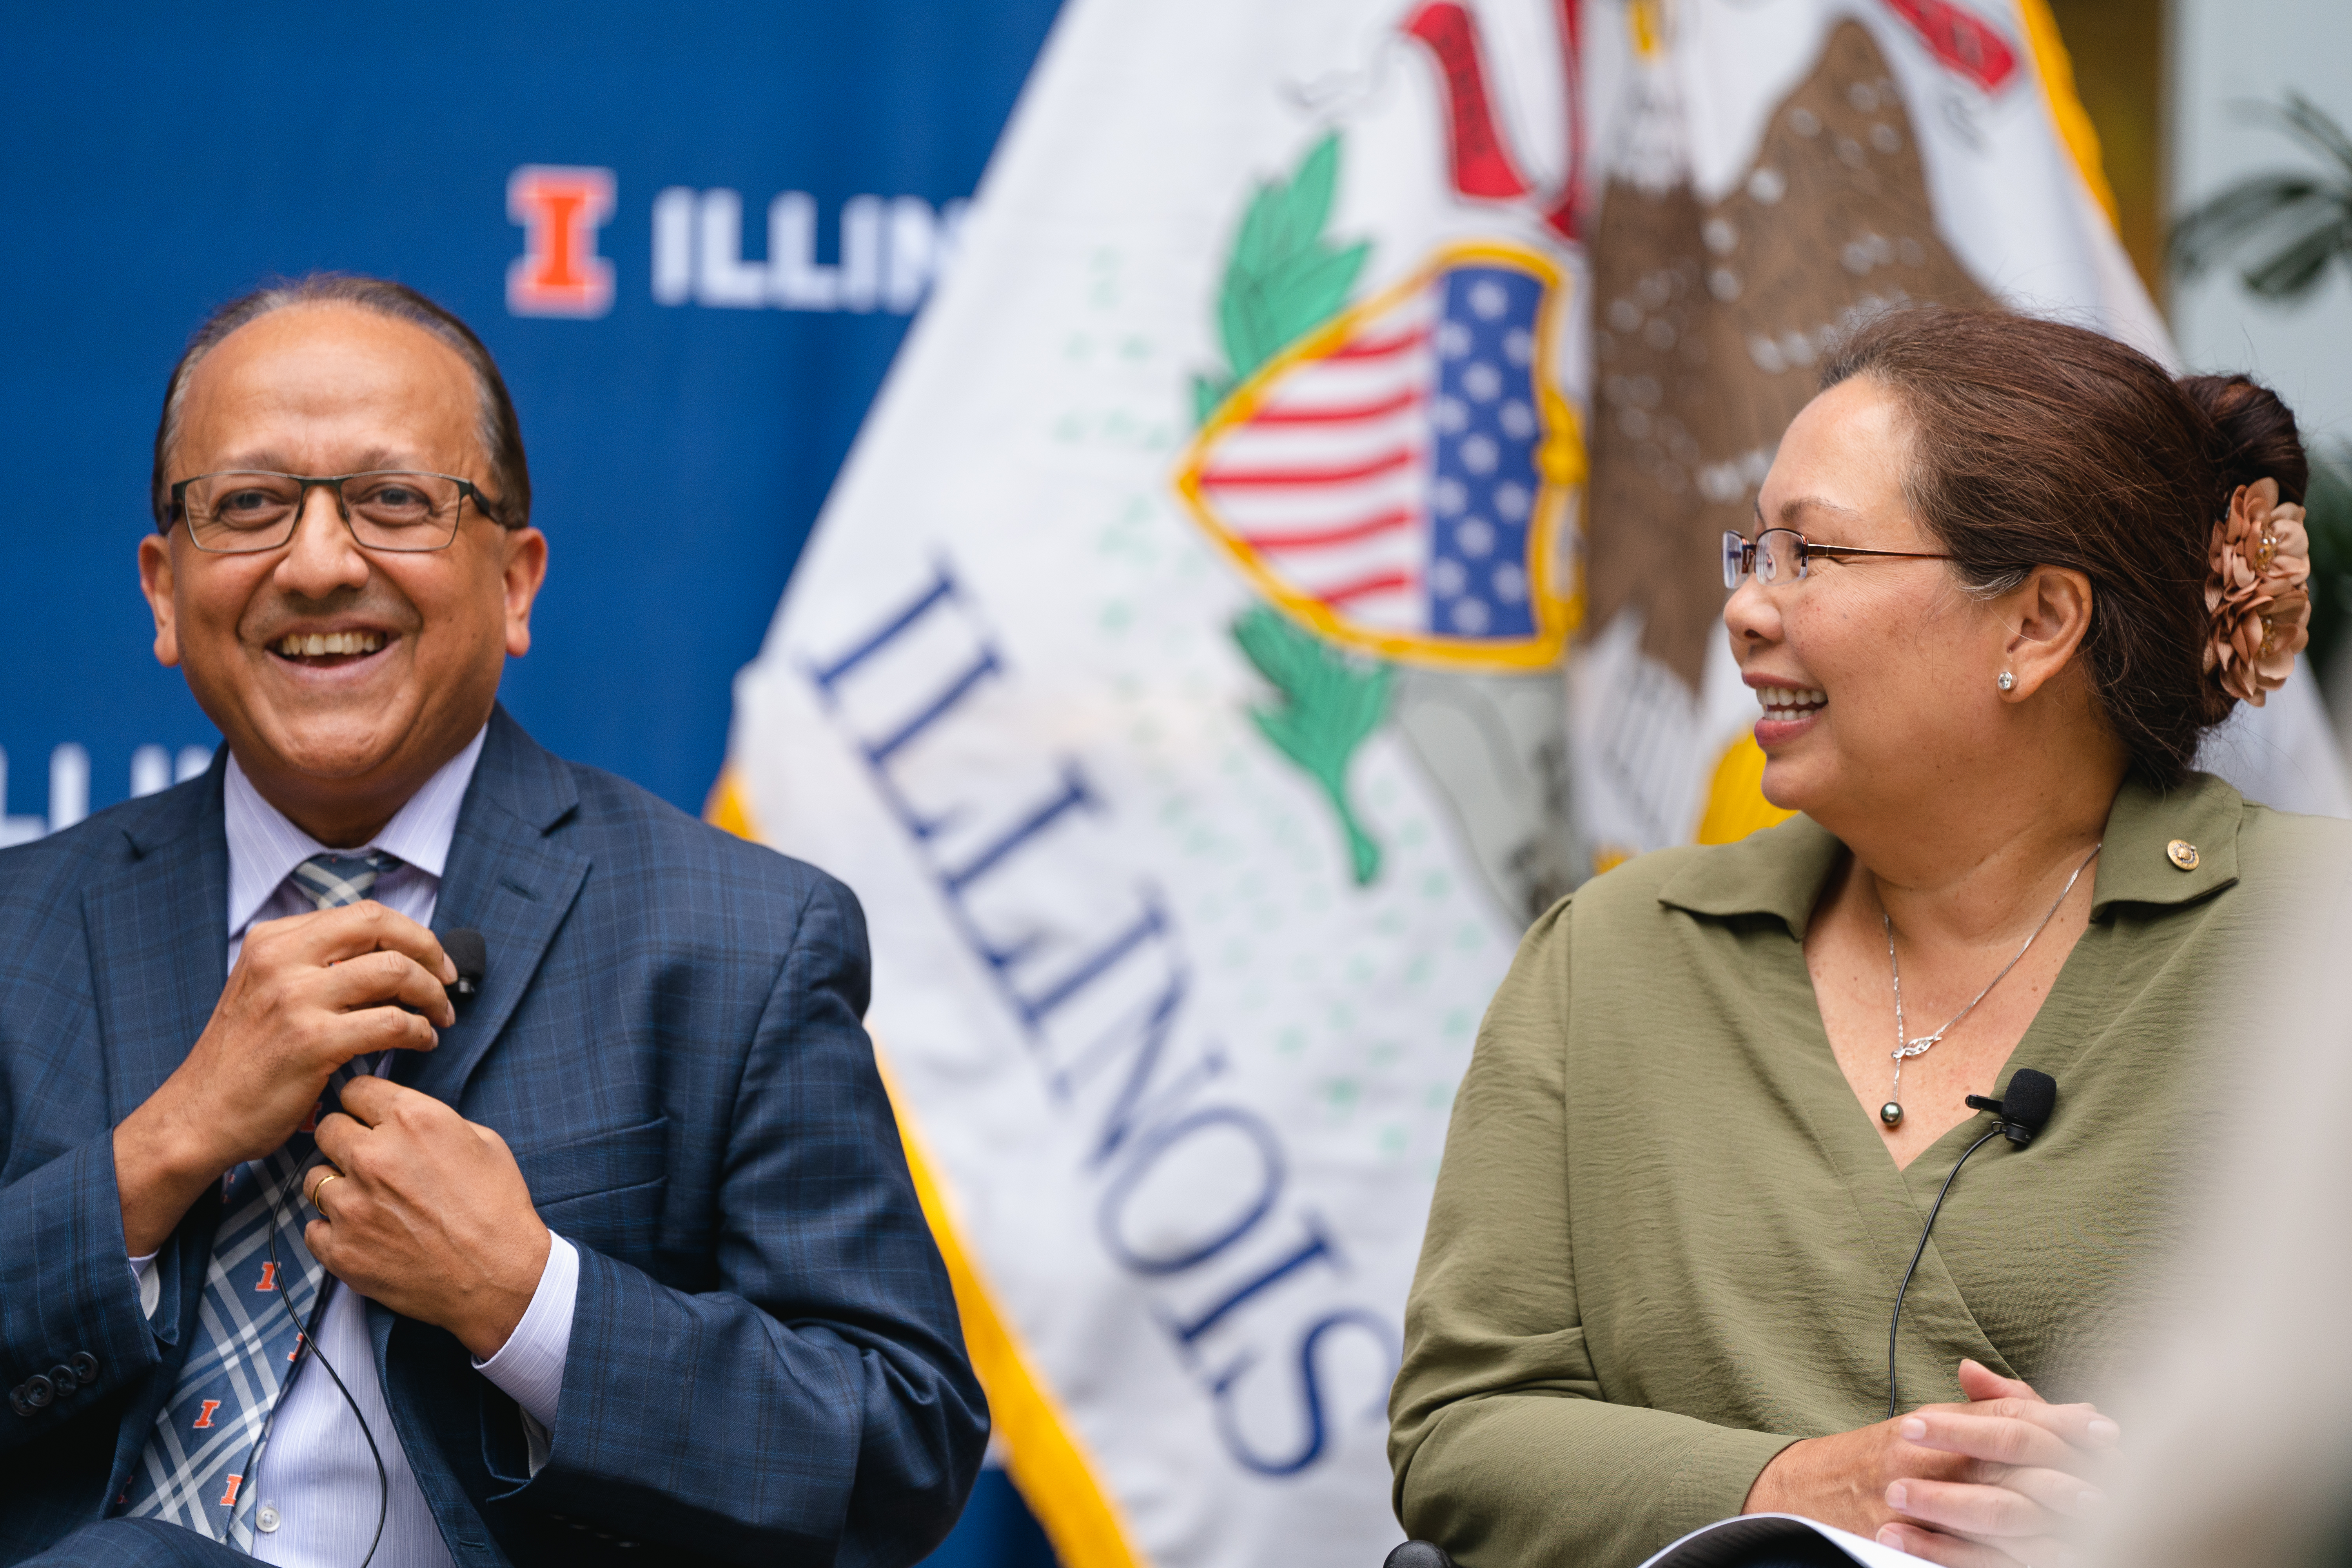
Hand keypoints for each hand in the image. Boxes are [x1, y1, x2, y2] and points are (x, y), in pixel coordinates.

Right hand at [113, 902, 455, 1253]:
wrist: (198, 1116)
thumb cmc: (245, 1059)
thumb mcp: (267, 990)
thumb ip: (316, 965)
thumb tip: (391, 954)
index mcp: (272, 940)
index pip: (363, 914)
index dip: (411, 933)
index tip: (434, 959)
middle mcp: (281, 959)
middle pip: (381, 927)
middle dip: (429, 952)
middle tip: (448, 982)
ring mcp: (295, 999)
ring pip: (395, 972)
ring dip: (431, 995)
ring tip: (440, 1017)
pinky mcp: (311, 1042)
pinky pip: (391, 1022)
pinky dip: (420, 1031)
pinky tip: (423, 1042)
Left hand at [306, 1076, 549, 1359]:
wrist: (499, 1277)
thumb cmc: (498, 1209)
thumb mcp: (484, 1143)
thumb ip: (435, 1122)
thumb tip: (404, 1119)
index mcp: (413, 1121)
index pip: (357, 1089)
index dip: (366, 1103)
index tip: (372, 1117)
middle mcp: (374, 1157)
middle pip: (328, 1128)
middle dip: (347, 1139)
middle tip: (370, 1160)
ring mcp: (352, 1206)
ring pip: (314, 1177)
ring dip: (338, 1185)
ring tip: (367, 1202)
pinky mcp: (341, 1250)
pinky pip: (313, 1227)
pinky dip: (333, 1230)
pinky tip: (363, 1235)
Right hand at [1745, 1359, 2117, 1566]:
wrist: (1799, 1494)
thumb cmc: (1880, 1459)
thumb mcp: (1932, 1424)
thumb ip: (1996, 1411)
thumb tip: (2075, 1409)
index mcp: (1935, 1428)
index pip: (2005, 1419)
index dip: (2059, 1423)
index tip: (2107, 1430)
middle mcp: (1926, 1462)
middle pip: (2007, 1465)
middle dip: (2064, 1475)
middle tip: (2112, 1485)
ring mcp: (1916, 1506)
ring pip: (1994, 1515)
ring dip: (2048, 1519)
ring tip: (2093, 1522)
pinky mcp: (1907, 1546)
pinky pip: (1964, 1558)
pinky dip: (2000, 1559)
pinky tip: (2047, 1557)